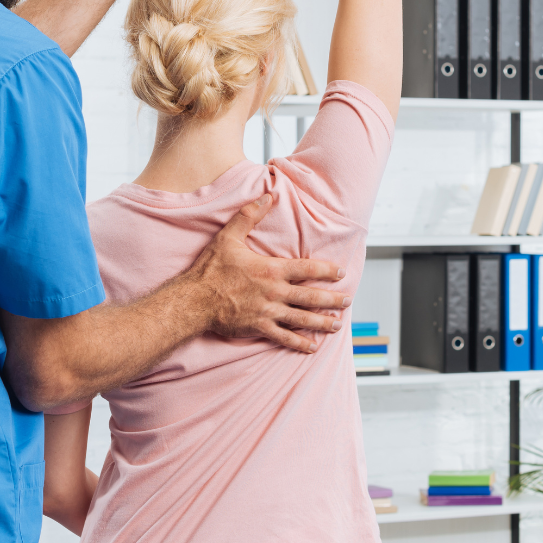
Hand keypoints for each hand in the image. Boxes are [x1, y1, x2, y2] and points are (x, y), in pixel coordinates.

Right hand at [181, 193, 349, 352]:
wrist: (195, 300)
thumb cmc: (211, 268)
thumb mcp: (229, 237)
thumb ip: (249, 215)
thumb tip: (268, 195)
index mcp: (272, 269)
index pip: (308, 268)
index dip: (327, 270)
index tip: (341, 272)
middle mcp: (275, 292)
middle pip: (311, 296)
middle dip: (332, 299)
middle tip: (347, 301)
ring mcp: (268, 312)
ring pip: (303, 318)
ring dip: (322, 321)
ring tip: (337, 324)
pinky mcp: (259, 327)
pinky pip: (284, 337)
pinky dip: (300, 343)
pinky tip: (312, 347)